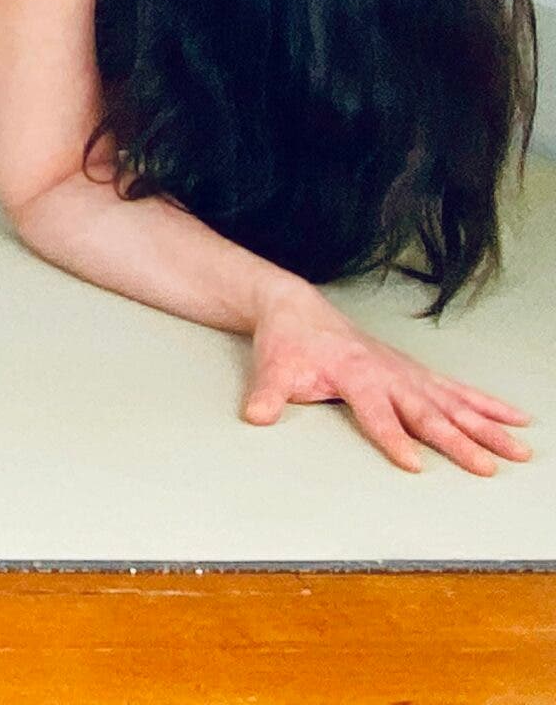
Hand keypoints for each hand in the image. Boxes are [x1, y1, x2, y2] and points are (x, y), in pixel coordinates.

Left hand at [245, 286, 532, 474]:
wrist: (297, 307)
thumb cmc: (289, 342)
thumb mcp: (272, 367)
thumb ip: (268, 394)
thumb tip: (256, 416)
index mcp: (355, 374)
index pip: (377, 413)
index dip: (393, 438)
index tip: (414, 465)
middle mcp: (389, 373)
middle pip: (428, 412)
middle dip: (459, 441)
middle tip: (487, 468)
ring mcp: (407, 372)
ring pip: (454, 403)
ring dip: (488, 427)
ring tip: (519, 451)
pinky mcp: (416, 372)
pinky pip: (458, 390)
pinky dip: (489, 405)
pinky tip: (516, 420)